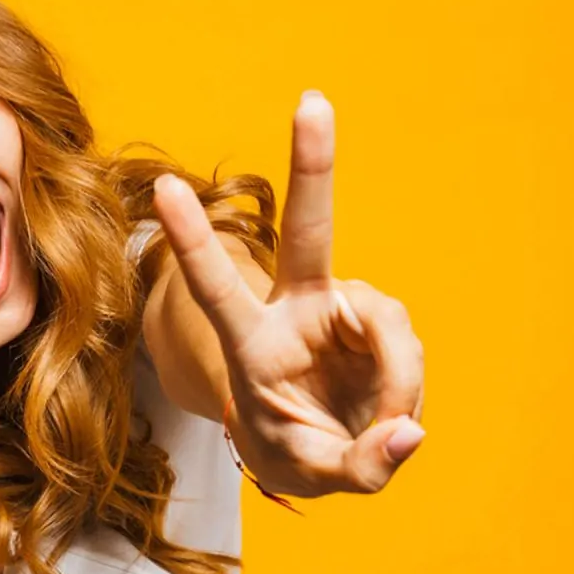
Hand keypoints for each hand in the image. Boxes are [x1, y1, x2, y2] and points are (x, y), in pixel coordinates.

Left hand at [155, 92, 427, 495]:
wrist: (320, 451)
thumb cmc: (294, 452)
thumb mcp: (312, 473)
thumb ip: (358, 465)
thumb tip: (410, 431)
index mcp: (251, 343)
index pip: (215, 287)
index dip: (193, 241)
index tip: (163, 187)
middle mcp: (296, 311)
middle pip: (307, 230)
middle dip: (312, 164)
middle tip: (312, 100)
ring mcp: (342, 311)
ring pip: (387, 322)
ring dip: (396, 382)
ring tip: (381, 433)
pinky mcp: (380, 322)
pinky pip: (407, 348)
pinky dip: (406, 390)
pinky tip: (392, 421)